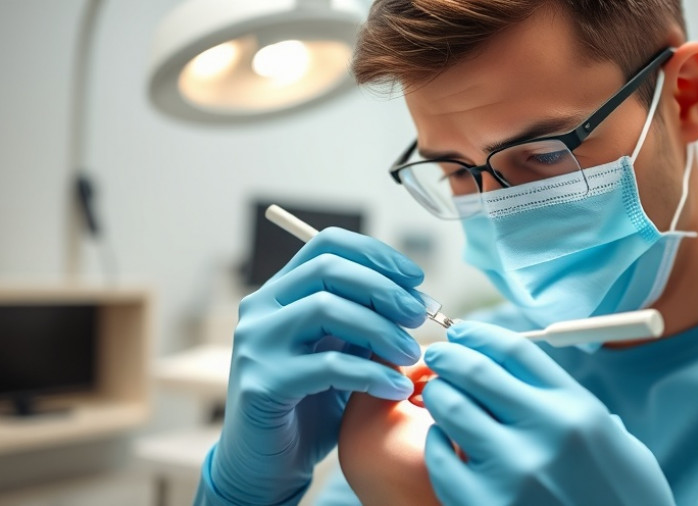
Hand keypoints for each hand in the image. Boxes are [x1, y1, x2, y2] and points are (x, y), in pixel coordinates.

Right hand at [206, 228, 426, 504]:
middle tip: (420, 315)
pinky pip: (327, 365)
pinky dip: (372, 374)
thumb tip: (417, 299)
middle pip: (329, 270)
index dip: (376, 254)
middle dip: (384, 289)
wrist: (267, 463)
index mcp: (281, 291)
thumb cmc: (310, 404)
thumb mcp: (342, 352)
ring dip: (381, 329)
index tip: (415, 279)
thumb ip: (364, 322)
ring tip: (412, 355)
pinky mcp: (262, 381)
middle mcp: (261, 307)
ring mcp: (257, 342)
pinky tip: (397, 388)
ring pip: (326, 309)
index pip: (328, 245)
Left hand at [422, 321, 674, 505]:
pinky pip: (441, 458)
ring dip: (438, 393)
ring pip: (452, 407)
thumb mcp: (620, 446)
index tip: (462, 332)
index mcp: (578, 411)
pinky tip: (443, 439)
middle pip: (477, 371)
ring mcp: (511, 472)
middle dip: (450, 356)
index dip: (480, 334)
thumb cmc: (624, 504)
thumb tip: (535, 380)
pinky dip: (436, 441)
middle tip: (438, 355)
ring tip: (436, 393)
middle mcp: (545, 433)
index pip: (516, 351)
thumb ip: (578, 409)